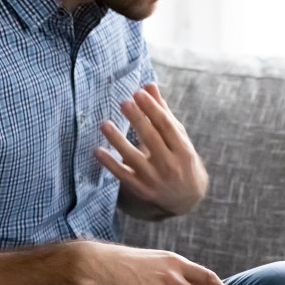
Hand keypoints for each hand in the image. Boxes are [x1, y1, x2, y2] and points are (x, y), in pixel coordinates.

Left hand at [96, 83, 207, 217]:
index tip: (139, 93)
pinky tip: (98, 151)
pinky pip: (122, 175)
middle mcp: (170, 165)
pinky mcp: (141, 190)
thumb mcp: (178, 137)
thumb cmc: (181, 160)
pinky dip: (110, 164)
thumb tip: (149, 85)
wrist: (186, 199)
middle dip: (138, 119)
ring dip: (118, 140)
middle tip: (124, 102)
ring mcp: (155, 180)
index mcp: (183, 149)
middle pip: (151, 139)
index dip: (152, 109)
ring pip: (134, 158)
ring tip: (105, 124)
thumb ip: (162, 112)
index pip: (166, 126)